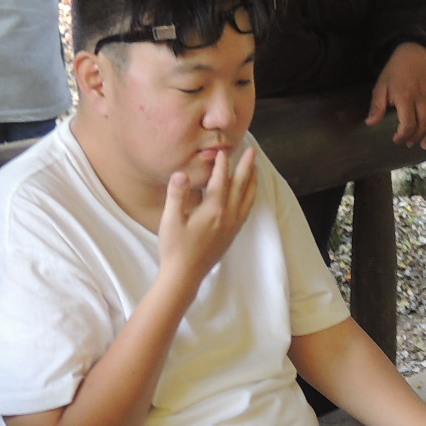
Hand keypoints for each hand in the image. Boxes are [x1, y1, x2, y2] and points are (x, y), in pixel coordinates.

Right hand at [155, 145, 258, 293]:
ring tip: (255, 168)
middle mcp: (227, 216)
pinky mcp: (232, 234)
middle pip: (240, 185)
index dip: (221, 164)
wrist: (184, 276)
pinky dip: (250, 198)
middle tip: (252, 150)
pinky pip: (246, 210)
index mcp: (213, 210)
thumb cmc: (174, 248)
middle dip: (246, 166)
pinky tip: (249, 195)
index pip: (220, 180)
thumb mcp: (170, 220)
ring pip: (247, 198)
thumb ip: (177, 195)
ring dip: (252, 181)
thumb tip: (181, 173)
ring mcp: (232, 226)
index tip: (222, 149)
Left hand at [368, 43, 425, 148]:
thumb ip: (377, 106)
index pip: (408, 123)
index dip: (403, 135)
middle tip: (409, 143)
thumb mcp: (381, 86)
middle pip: (424, 123)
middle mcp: (421, 96)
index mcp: (405, 96)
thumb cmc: (394, 71)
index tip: (397, 140)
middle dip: (417, 137)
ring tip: (425, 144)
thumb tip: (370, 123)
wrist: (414, 52)